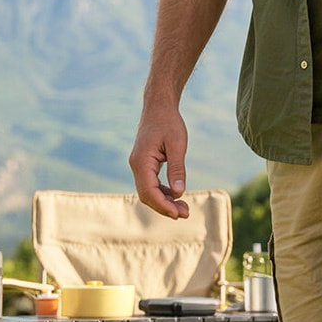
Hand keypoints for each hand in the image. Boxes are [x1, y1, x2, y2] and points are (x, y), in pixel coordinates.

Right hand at [130, 98, 190, 218]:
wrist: (159, 108)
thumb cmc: (169, 123)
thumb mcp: (178, 145)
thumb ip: (177, 168)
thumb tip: (180, 192)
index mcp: (142, 161)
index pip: (149, 191)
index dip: (163, 205)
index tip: (179, 214)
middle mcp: (136, 165)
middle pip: (147, 195)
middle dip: (164, 207)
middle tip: (185, 214)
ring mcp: (139, 165)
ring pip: (148, 191)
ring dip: (164, 201)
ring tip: (184, 208)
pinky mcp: (144, 164)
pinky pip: (151, 184)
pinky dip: (163, 192)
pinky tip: (176, 195)